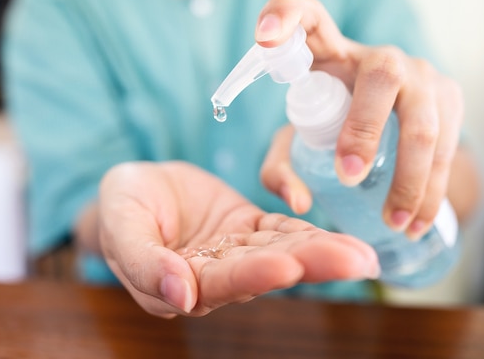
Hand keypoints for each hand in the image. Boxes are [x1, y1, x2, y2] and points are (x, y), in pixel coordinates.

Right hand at [77, 161, 378, 317]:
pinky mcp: (248, 230)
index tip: (287, 265)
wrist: (135, 186)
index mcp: (178, 285)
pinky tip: (343, 237)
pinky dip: (309, 232)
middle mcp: (213, 278)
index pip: (220, 283)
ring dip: (323, 252)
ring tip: (364, 254)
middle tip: (356, 262)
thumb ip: (142, 262)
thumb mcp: (119, 226)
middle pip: (264, 272)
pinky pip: (281, 230)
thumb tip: (180, 297)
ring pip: (282, 252)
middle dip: (310, 265)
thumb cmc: (119, 207)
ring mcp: (234, 253)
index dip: (253, 274)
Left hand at [256, 0, 464, 239]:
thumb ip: (279, 169)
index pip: (307, 18)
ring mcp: (420, 73)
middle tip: (346, 177)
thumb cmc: (330, 127)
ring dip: (410, 178)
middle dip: (365, 128)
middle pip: (381, 77)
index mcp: (329, 53)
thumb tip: (300, 201)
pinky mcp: (449, 96)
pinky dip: (435, 188)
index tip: (264, 39)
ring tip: (392, 223)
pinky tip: (418, 223)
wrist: (389, 126)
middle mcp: (378, 56)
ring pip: (422, 119)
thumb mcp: (296, 143)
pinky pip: (448, 143)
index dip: (285, 16)